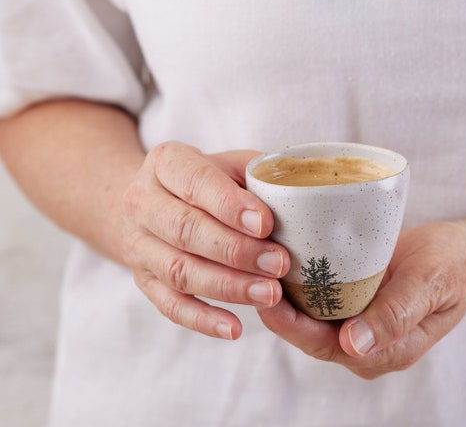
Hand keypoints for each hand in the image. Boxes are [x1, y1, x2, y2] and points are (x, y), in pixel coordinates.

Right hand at [121, 141, 289, 339]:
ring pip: (179, 271)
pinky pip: (170, 306)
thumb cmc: (205, 181)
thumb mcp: (227, 164)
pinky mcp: (143, 280)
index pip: (195, 182)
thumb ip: (256, 175)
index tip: (266, 224)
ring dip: (227, 286)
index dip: (230, 205)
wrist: (153, 201)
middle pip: (185, 230)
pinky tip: (234, 329)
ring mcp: (138, 245)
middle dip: (236, 251)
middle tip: (279, 264)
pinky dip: (202, 320)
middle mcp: (142, 202)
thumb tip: (301, 196)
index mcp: (166, 162)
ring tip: (269, 295)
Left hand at [258, 221, 465, 378]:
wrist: (463, 256)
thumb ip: (396, 316)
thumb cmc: (451, 269)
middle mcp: (364, 341)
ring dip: (284, 294)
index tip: (267, 298)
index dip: (291, 327)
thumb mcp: (429, 286)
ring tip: (257, 264)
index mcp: (384, 350)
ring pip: (310, 315)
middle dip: (278, 309)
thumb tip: (353, 345)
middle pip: (309, 332)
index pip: (325, 346)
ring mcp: (357, 321)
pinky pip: (320, 296)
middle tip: (252, 274)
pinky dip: (300, 281)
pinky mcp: (353, 300)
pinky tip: (282, 259)